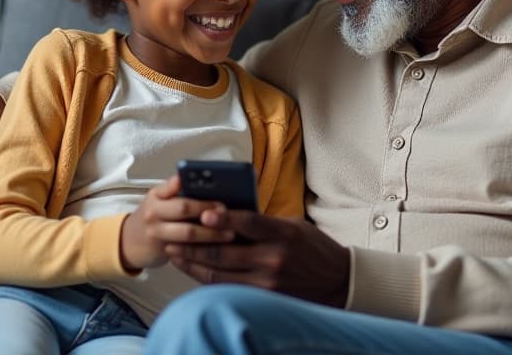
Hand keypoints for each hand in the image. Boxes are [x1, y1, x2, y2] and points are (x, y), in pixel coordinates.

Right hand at [120, 175, 236, 271]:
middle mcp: (154, 212)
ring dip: (212, 233)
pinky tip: (220, 249)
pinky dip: (205, 249)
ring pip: (188, 233)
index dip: (195, 185)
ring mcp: (157, 233)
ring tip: (231, 233)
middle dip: (208, 210)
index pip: (176, 186)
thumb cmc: (154, 217)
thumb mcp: (159, 199)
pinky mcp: (163, 252)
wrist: (129, 242)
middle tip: (228, 212)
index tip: (218, 193)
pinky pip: (188, 251)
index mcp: (156, 195)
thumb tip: (208, 182)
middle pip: (184, 208)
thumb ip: (177, 191)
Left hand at [166, 211, 350, 307]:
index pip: (248, 223)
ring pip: (220, 274)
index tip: (203, 213)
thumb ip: (263, 223)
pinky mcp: (264, 297)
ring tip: (175, 253)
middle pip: (226, 252)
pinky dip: (207, 279)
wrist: (338, 281)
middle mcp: (274, 259)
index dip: (223, 218)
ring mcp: (268, 282)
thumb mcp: (293, 226)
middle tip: (174, 236)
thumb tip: (227, 214)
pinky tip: (193, 270)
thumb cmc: (313, 248)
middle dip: (195, 244)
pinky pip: (228, 288)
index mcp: (283, 234)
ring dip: (194, 263)